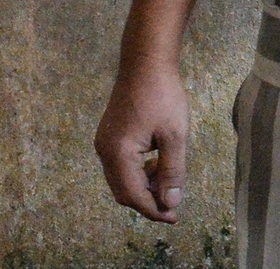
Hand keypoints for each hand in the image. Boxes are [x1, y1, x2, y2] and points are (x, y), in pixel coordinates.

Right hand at [95, 64, 190, 222]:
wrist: (145, 62)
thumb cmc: (162, 95)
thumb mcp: (175, 134)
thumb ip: (172, 171)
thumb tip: (170, 202)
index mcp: (117, 153)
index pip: (133, 195)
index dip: (153, 209)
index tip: (173, 217)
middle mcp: (104, 151)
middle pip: (123, 191)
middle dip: (148, 201)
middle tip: (173, 206)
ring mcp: (104, 143)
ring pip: (122, 179)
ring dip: (144, 186)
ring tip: (169, 183)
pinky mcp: (109, 135)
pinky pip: (121, 165)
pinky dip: (139, 172)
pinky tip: (158, 163)